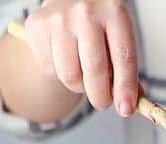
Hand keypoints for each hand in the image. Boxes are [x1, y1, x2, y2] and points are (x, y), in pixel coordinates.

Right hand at [24, 0, 138, 114]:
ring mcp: (58, 19)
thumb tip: (128, 105)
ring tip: (84, 74)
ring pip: (69, 76)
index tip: (126, 109)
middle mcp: (85, 12)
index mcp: (114, 12)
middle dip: (101, 96)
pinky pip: (49, 70)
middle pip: (94, 69)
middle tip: (104, 102)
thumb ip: (125, 69)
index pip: (123, 56)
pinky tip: (65, 59)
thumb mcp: (119, 36)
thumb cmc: (99, 23)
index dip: (125, 87)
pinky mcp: (36, 27)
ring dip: (79, 86)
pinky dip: (59, 75)